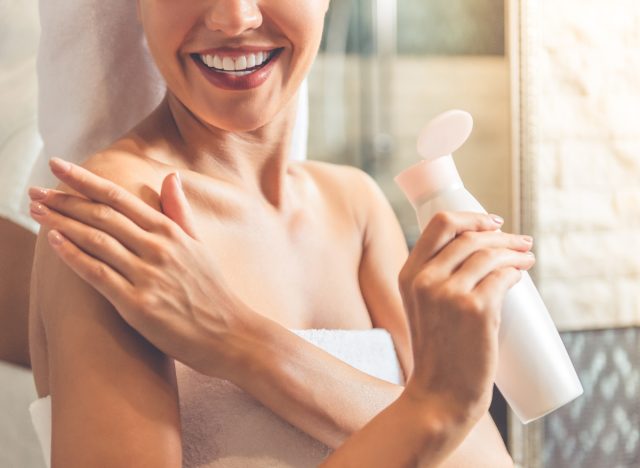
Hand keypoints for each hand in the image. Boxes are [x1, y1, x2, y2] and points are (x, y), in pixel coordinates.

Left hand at [28, 158, 255, 379]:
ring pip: (96, 240)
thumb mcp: (199, 245)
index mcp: (171, 231)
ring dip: (61, 223)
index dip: (85, 180)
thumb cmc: (213, 291)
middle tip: (36, 189)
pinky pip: (98, 274)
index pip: (120, 197)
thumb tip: (171, 176)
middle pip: (102, 215)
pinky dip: (73, 256)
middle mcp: (158, 248)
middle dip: (64, 199)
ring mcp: (148, 275)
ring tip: (36, 209)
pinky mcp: (138, 304)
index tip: (58, 166)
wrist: (230, 334)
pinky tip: (53, 241)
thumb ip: (179, 211)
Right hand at [398, 211, 534, 426]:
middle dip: (502, 235)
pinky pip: (503, 276)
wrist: (439, 394)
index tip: (493, 223)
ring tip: (527, 258)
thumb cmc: (437, 352)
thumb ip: (435, 280)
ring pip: (489, 254)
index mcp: (408, 274)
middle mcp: (425, 279)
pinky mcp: (476, 310)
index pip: (440, 224)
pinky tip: (521, 275)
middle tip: (521, 242)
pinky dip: (516, 272)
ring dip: (514, 252)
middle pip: (469, 236)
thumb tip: (479, 254)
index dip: (472, 217)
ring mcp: (449, 294)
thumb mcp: (422, 308)